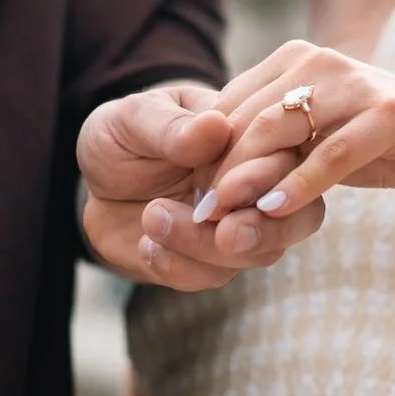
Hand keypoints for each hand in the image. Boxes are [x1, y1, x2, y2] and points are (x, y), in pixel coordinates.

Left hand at [78, 84, 324, 289]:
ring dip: (206, 247)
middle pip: (302, 215)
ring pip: (260, 253)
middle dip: (265, 229)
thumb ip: (171, 127)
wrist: (92, 185)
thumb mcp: (133, 119)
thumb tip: (214, 127)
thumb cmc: (122, 137)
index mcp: (252, 137)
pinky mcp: (212, 261)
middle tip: (225, 235)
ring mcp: (240, 226)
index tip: (224, 190)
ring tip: (152, 219)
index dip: (264, 178)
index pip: (287, 157)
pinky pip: (214, 276)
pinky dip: (179, 267)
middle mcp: (258, 185)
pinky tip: (146, 246)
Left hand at [199, 42, 394, 217]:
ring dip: (246, 176)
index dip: (204, 153)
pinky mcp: (389, 114)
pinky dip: (301, 183)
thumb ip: (267, 144)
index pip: (230, 104)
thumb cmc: (372, 144)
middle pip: (247, 117)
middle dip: (216, 167)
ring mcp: (355, 84)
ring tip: (221, 215)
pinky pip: (333, 152)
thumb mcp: (311, 140)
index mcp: (294, 60)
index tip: (186, 195)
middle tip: (195, 213)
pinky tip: (275, 210)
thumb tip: (205, 173)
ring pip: (280, 129)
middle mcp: (320, 61)